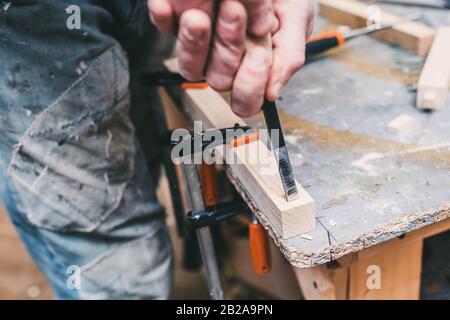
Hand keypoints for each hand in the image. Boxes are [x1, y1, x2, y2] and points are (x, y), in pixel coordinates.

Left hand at [148, 0, 313, 117]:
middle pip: (218, 79)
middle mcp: (225, 62)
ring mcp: (201, 44)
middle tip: (235, 13)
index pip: (246, 100)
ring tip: (202, 16)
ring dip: (195, 42)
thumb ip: (289, 55)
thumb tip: (273, 93)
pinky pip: (164, 26)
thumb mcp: (296, 18)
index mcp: (253, 70)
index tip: (260, 55)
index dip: (250, 87)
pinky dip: (164, 18)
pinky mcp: (178, 21)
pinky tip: (166, 7)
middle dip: (227, 50)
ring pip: (190, 64)